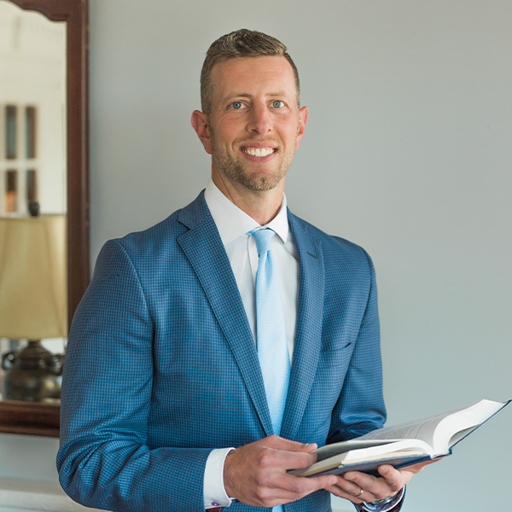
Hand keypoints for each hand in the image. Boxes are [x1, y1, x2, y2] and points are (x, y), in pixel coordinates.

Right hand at [223, 435, 337, 507]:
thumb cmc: (249, 455)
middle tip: (331, 478)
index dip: (313, 460)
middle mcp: (267, 477)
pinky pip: (287, 500)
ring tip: (319, 482)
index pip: (299, 461)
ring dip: (310, 489)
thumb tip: (312, 448)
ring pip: (296, 495)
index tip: (318, 458)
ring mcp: (266, 492)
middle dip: (319, 482)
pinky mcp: (265, 502)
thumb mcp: (269, 442)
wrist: (228, 473)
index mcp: (269, 458)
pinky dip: (298, 494)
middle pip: (301, 485)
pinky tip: (303, 487)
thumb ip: (292, 446)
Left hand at [326, 460, 437, 504]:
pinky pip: (344, 492)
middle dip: (361, 480)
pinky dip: (335, 487)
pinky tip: (326, 479)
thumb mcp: (411, 458)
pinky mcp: (354, 492)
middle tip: (350, 471)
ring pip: (356, 492)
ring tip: (335, 474)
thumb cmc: (397, 463)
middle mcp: (383, 491)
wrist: (385, 472)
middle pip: (372, 489)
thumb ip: (424, 456)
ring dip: (344, 485)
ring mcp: (368, 494)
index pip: (396, 480)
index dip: (390, 474)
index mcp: (397, 481)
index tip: (383, 466)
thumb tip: (440, 452)